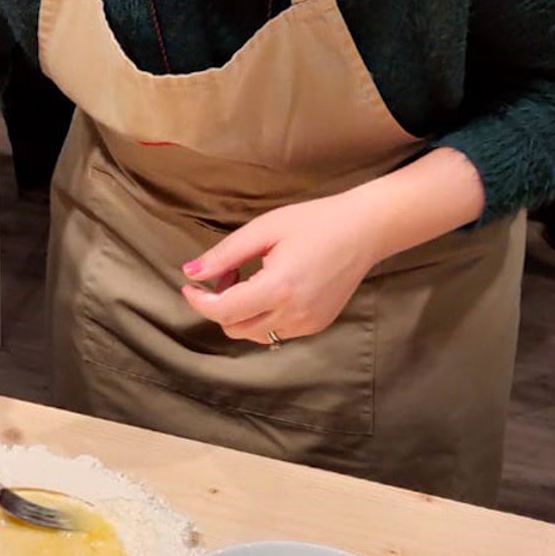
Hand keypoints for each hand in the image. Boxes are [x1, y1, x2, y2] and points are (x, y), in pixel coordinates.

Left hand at [180, 191, 381, 344]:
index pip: (224, 312)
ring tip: (249, 278)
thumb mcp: (264, 229)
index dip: (199, 301)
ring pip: (252, 334)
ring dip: (239, 312)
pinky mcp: (316, 326)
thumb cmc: (315, 222)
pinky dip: (261, 316)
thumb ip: (224, 254)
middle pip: (233, 328)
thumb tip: (190, 272)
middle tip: (227, 272)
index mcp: (279, 288)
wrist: (365, 230)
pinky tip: (270, 288)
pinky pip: (274, 331)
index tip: (189, 285)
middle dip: (219, 304)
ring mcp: (307, 324)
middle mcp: (294, 314)